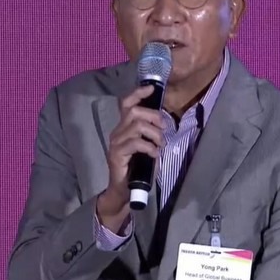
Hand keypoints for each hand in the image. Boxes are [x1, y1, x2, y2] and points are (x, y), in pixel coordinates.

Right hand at [96, 85, 163, 231]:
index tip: (150, 89)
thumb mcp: (147, 147)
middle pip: (134, 112)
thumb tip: (164, 123)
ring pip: (137, 126)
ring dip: (154, 134)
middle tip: (163, 128)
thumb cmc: (138, 168)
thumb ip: (151, 134)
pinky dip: (150, 147)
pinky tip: (155, 154)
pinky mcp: (116, 154)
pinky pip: (136, 143)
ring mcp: (116, 143)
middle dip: (153, 116)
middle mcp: (117, 132)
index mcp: (124, 127)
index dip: (137, 94)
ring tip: (160, 145)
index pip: (126, 104)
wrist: (125, 190)